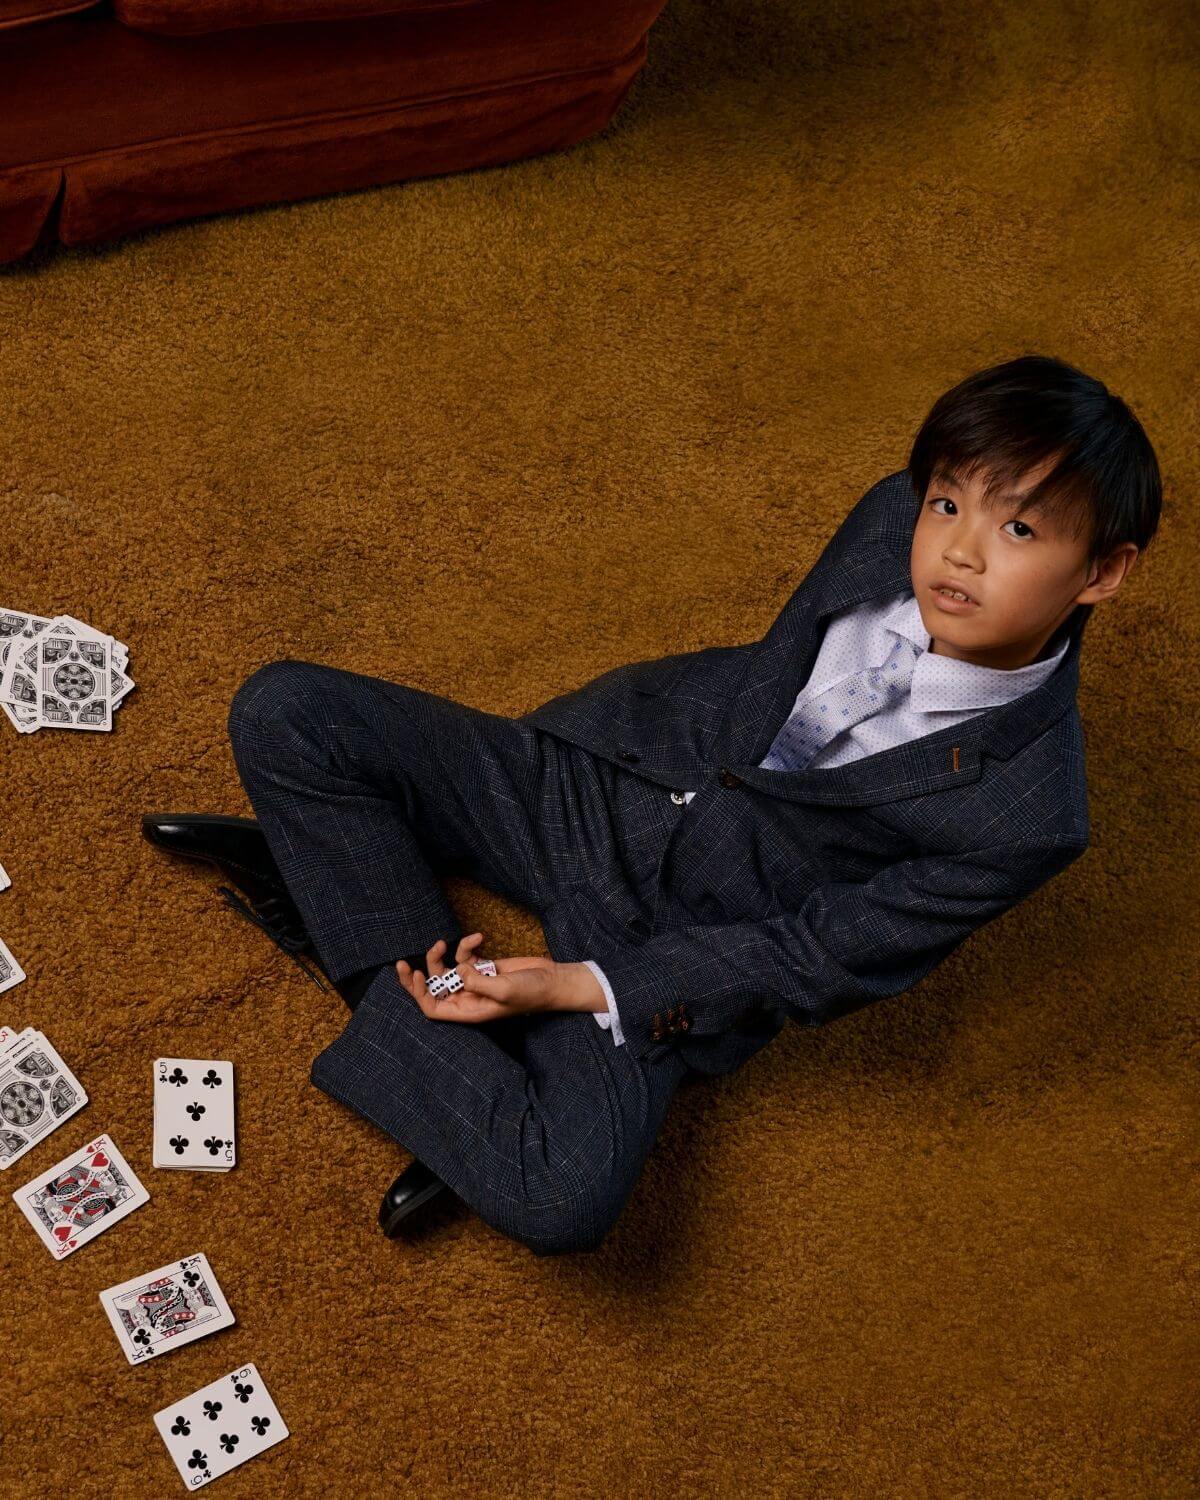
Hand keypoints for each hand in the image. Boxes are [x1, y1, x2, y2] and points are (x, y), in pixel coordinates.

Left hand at [397, 932, 558, 1023]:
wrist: (552, 981)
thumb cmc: (531, 993)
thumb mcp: (504, 989)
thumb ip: (478, 981)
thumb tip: (457, 971)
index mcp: (469, 1010)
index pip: (433, 1008)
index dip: (419, 995)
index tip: (413, 975)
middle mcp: (468, 997)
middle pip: (433, 989)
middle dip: (418, 976)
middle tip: (402, 963)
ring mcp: (475, 981)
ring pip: (446, 970)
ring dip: (442, 956)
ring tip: (444, 943)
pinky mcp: (484, 967)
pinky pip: (466, 956)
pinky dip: (467, 945)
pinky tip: (478, 937)